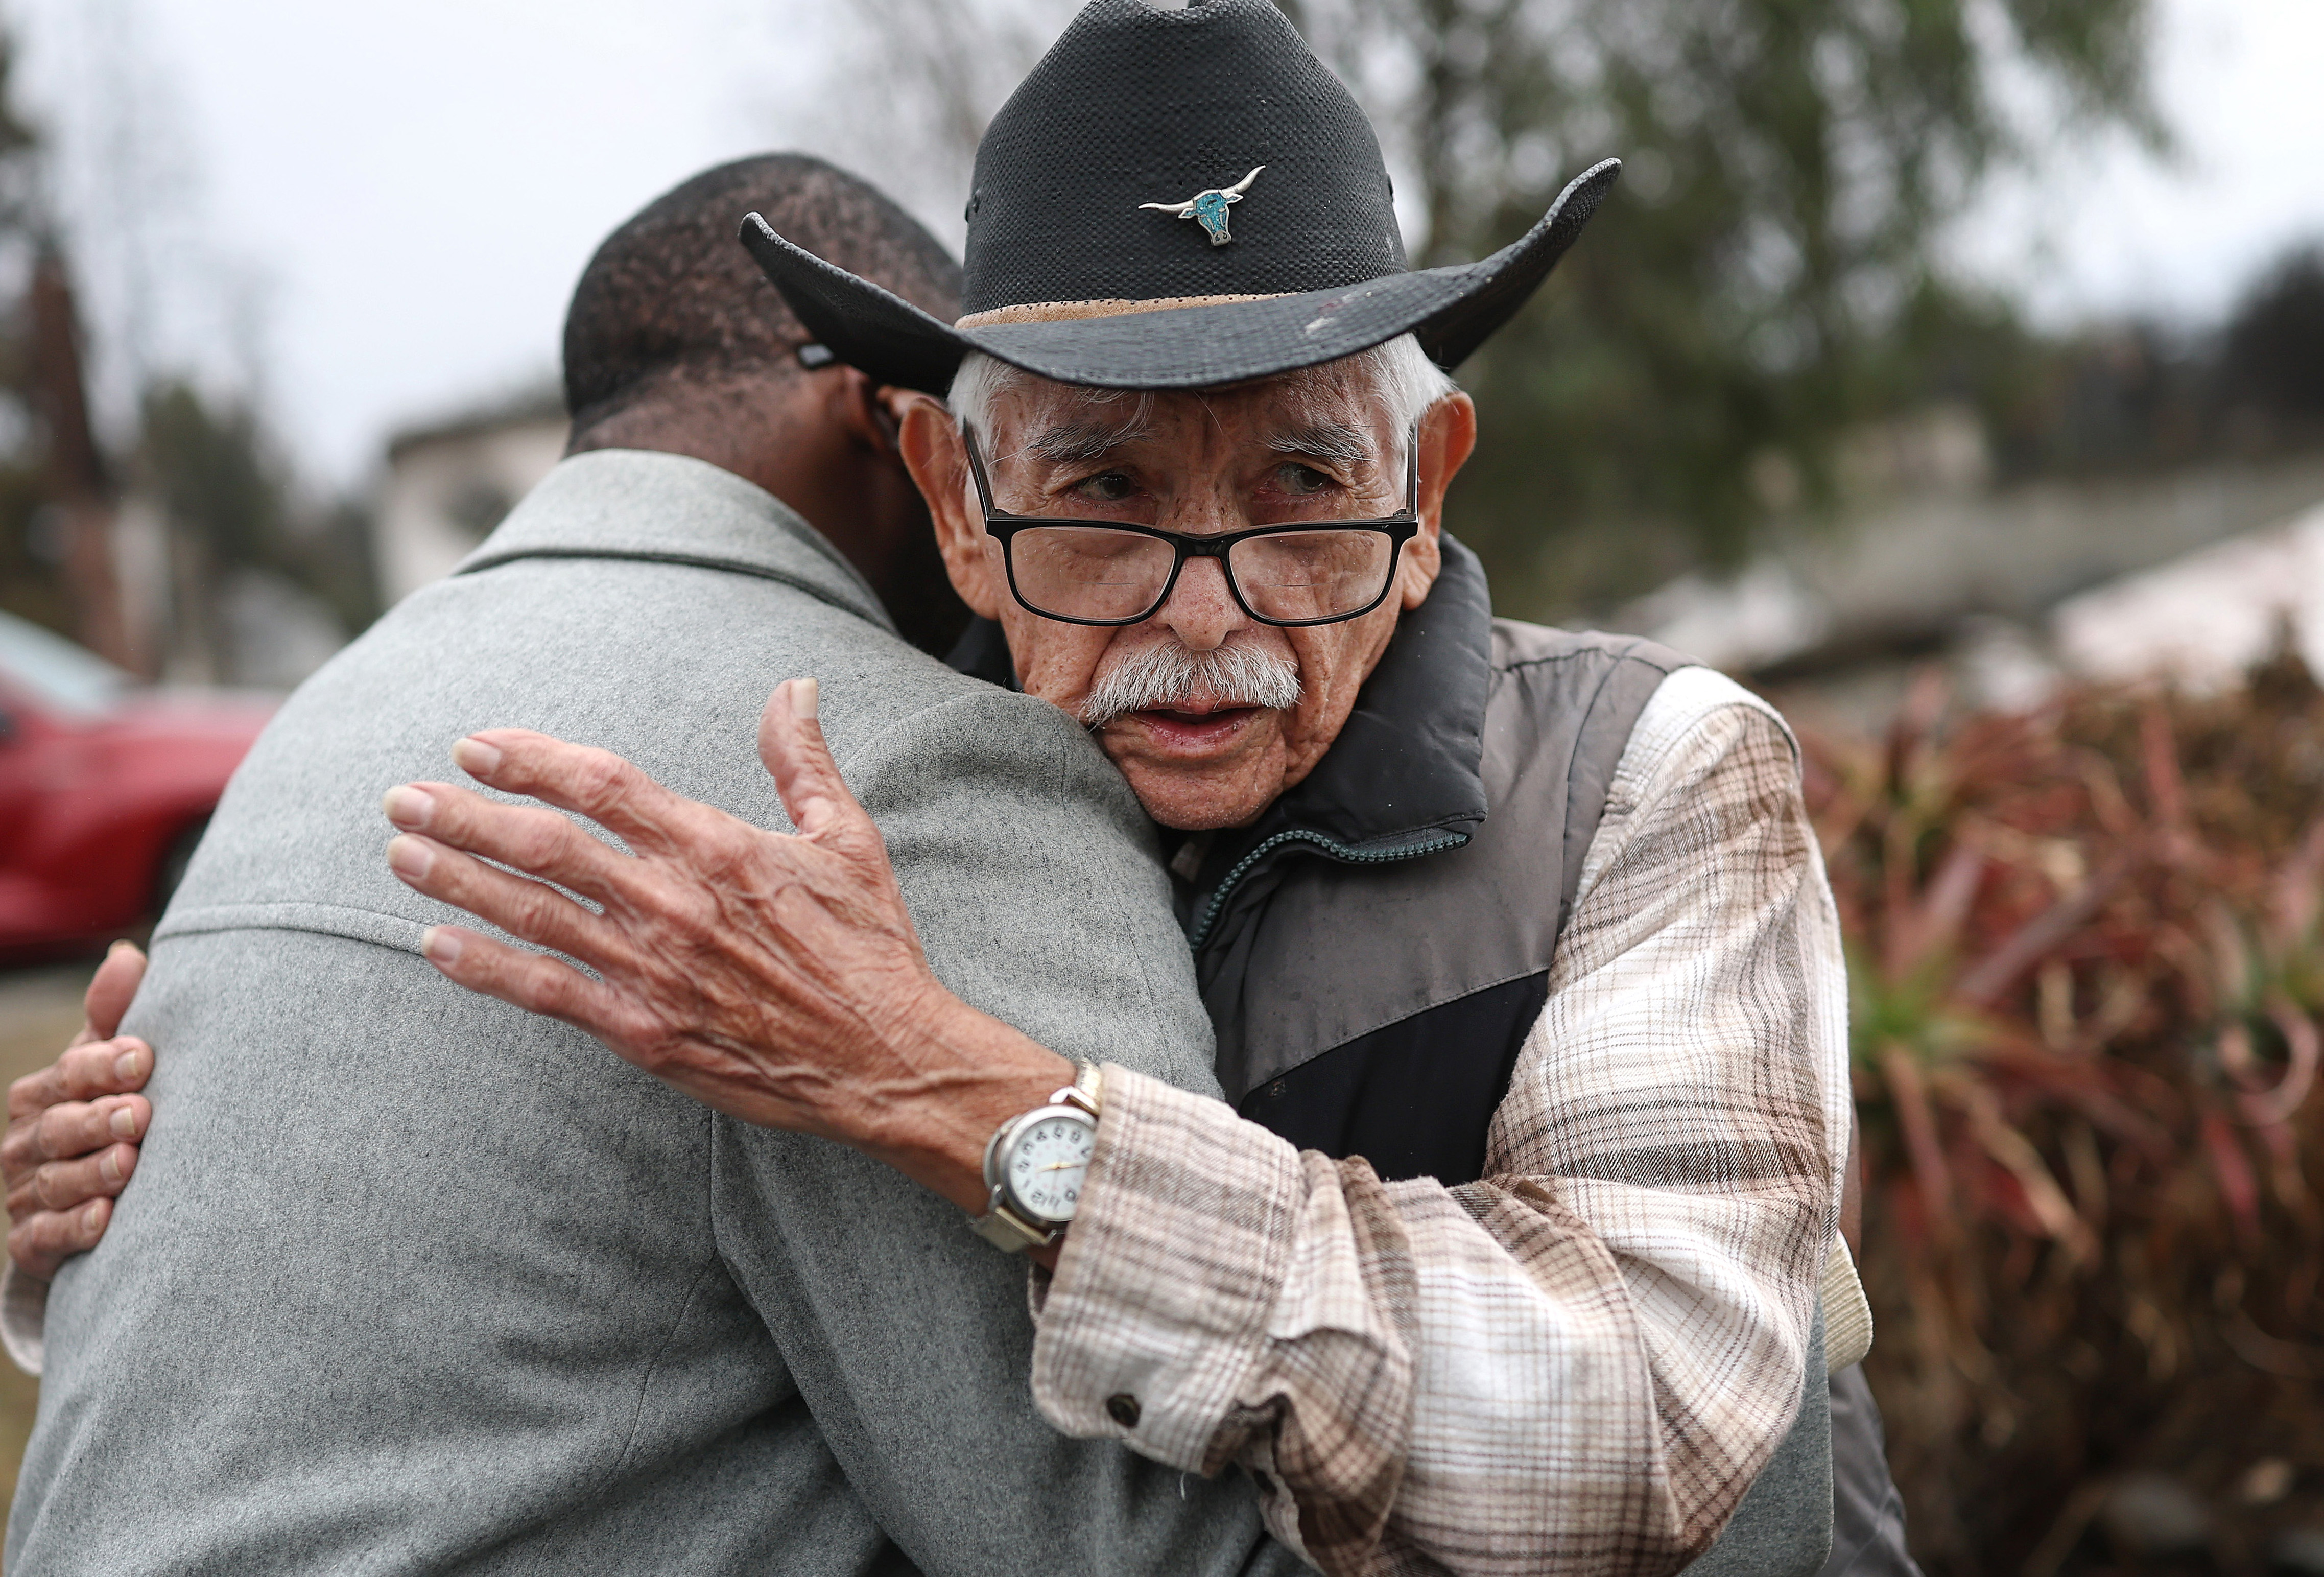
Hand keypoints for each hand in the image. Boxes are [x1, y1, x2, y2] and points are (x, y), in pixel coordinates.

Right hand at [6, 941, 153, 1279]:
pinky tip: (106, 1219)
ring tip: (130, 1165)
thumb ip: (116, 1017)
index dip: (105, 1065)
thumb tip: (126, 957)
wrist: (104, 1198)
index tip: (145, 1058)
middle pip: (60, 1127)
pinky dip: (76, 1227)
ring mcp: (27, 1193)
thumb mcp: (116, 1063)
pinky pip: (47, 1236)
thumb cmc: (115, 1108)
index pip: (71, 1072)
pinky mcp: (33, 1242)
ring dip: (92, 1173)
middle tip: (142, 1115)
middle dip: (99, 1120)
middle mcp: (28, 1141)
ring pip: (56, 1182)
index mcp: (44, 1092)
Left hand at [379, 679, 1069, 1216]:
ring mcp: (653, 971)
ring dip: (458, 882)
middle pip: (546, 845)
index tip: (476, 744)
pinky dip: (487, 968)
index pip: (603, 785)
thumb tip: (793, 688)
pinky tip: (438, 946)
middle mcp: (674, 903)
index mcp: (717, 847)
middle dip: (465, 816)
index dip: (532, 760)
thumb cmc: (870, 950)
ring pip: (533, 915)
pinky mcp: (645, 1034)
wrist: (888, 1059)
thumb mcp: (848, 840)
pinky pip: (547, 994)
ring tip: (402, 854)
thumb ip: (803, 762)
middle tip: (401, 797)